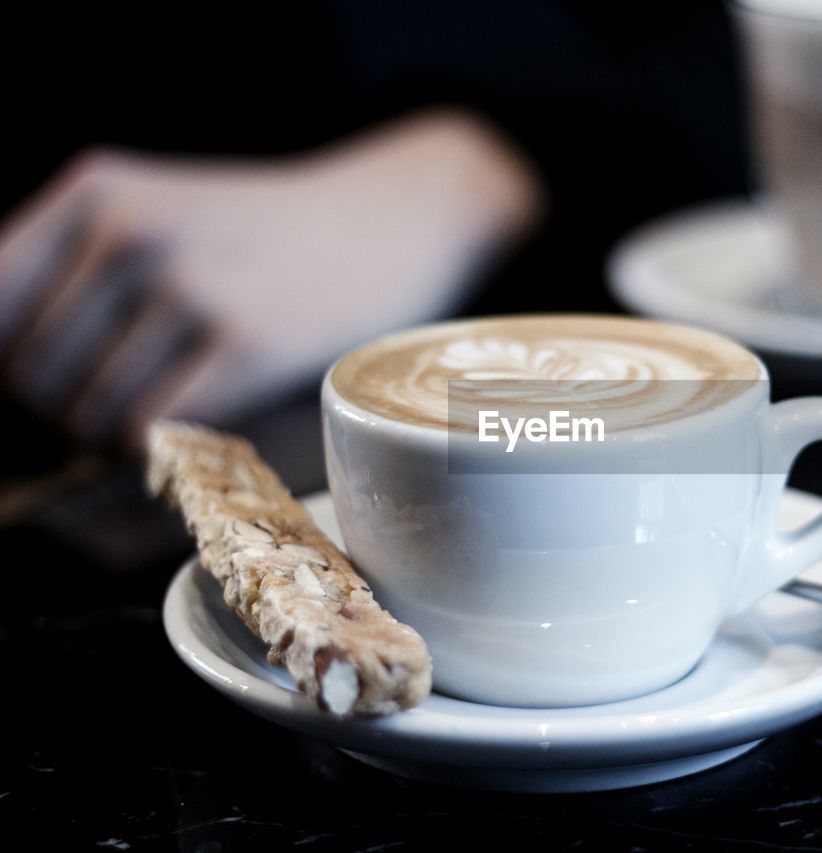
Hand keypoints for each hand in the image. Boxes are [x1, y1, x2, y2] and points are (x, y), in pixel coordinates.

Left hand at [0, 111, 539, 445]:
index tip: (34, 385)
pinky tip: (183, 421)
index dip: (1, 364)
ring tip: (149, 412)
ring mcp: (191, 288)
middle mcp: (131, 231)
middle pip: (26, 372)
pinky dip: (150, 446)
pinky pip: (147, 430)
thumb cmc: (263, 233)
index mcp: (96, 190)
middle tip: (104, 405)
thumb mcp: (156, 208)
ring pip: (84, 412)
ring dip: (104, 435)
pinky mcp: (247, 344)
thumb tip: (6, 378)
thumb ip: (69, 268)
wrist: (388, 220)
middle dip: (53, 410)